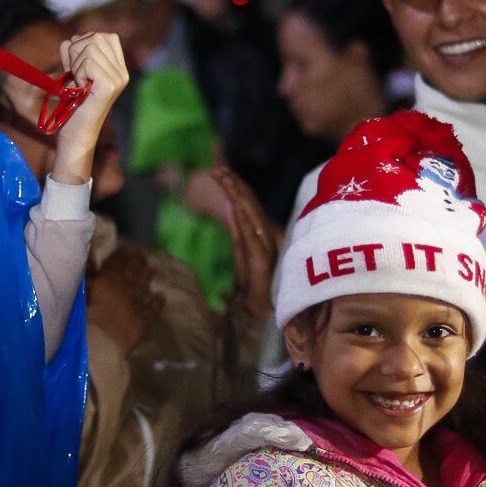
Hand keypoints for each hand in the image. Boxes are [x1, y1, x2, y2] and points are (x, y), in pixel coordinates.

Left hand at [51, 32, 130, 186]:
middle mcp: (122, 73)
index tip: (76, 64)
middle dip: (76, 51)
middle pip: (96, 37)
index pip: (106, 36)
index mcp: (119, 69)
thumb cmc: (73, 106)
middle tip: (74, 75)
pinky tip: (79, 88)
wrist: (76, 134)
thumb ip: (73, 53)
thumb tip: (70, 39)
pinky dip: (77, 72)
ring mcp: (118, 79)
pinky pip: (87, 62)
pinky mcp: (109, 86)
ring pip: (90, 47)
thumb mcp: (73, 72)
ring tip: (77, 83)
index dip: (86, 42)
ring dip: (75, 63)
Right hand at [86, 244, 162, 354]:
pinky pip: (153, 309)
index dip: (122, 255)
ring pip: (144, 287)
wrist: (98, 342)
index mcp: (109, 278)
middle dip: (138, 262)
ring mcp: (136, 304)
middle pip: (133, 272)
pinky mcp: (143, 321)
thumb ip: (87, 270)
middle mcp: (125, 288)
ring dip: (148, 277)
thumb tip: (92, 250)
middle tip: (143, 255)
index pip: (117, 262)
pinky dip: (158, 302)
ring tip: (153, 269)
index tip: (128, 249)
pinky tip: (162, 296)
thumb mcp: (81, 289)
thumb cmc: (83, 315)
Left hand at [201, 167, 278, 322]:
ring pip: (251, 217)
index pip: (249, 207)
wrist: (262, 317)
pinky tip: (234, 205)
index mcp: (260, 236)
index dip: (237, 188)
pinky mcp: (263, 264)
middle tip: (218, 169)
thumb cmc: (254, 290)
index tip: (222, 172)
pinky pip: (252, 238)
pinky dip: (244, 221)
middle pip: (250, 207)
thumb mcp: (241, 257)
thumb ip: (238, 233)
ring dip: (238, 196)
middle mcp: (267, 239)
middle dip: (235, 186)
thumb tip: (230, 206)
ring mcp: (267, 250)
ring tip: (223, 179)